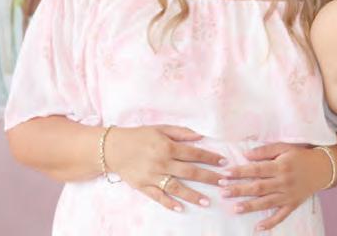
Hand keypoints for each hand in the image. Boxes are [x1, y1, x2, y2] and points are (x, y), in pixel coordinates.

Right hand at [104, 125, 227, 211]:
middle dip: (209, 177)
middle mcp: (162, 162)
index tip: (224, 162)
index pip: (194, 153)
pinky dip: (169, 203)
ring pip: (176, 187)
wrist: (112, 148)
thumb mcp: (160, 128)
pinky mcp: (143, 186)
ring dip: (193, 195)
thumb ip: (181, 132)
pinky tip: (181, 208)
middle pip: (190, 172)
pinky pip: (158, 196)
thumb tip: (200, 136)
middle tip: (224, 182)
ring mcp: (152, 176)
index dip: (210, 157)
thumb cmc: (139, 136)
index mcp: (167, 146)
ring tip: (207, 201)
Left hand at [223, 143, 332, 230]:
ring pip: (267, 202)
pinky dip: (270, 223)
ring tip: (235, 208)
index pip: (256, 169)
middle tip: (223, 191)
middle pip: (258, 187)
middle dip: (240, 189)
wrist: (323, 167)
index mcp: (281, 166)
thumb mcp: (285, 148)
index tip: (225, 174)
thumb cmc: (301, 155)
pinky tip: (258, 227)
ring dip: (250, 206)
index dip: (240, 172)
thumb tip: (246, 155)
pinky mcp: (293, 204)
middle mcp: (284, 181)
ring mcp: (288, 195)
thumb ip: (265, 150)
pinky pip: (281, 216)